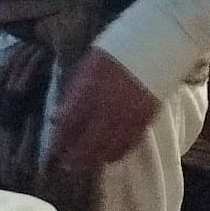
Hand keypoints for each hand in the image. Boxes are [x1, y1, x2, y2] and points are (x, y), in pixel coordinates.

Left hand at [48, 48, 163, 174]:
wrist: (157, 44)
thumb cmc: (116, 50)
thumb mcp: (87, 66)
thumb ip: (72, 93)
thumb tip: (56, 118)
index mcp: (88, 91)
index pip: (68, 125)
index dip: (59, 141)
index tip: (53, 150)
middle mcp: (106, 109)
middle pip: (86, 145)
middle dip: (73, 159)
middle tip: (65, 165)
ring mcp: (127, 118)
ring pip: (106, 151)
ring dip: (93, 161)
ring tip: (83, 166)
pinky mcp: (144, 122)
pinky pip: (127, 146)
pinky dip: (115, 154)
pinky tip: (107, 157)